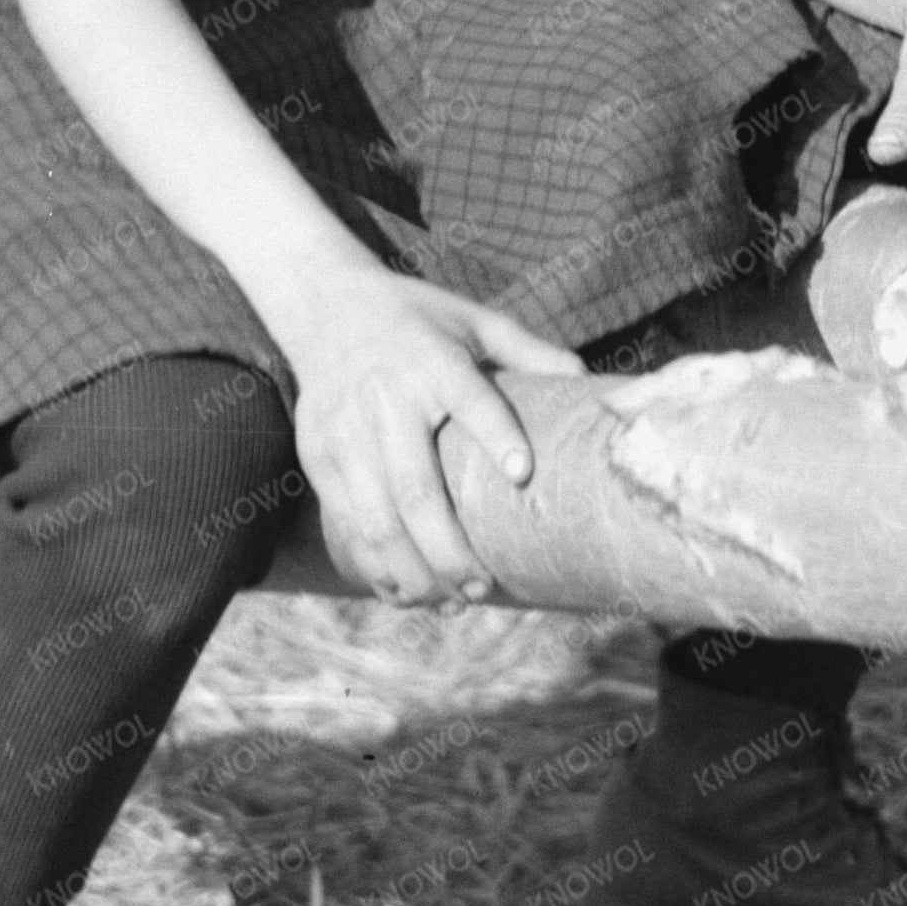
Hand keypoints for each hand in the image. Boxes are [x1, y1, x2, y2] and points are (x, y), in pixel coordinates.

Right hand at [271, 267, 580, 605]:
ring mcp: (346, 433)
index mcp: (432, 361)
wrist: (325, 305)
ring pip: (375, 519)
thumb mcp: (473, 321)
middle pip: (415, 488)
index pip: (468, 397)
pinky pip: (343, 524)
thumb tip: (586, 379)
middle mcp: (385, 399)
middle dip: (448, 549)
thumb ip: (527, 350)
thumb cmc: (418, 320)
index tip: (523, 474)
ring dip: (412, 571)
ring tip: (449, 600)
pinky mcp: (320, 457)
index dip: (497, 436)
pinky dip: (371, 566)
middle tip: (483, 586)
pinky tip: (402, 591)